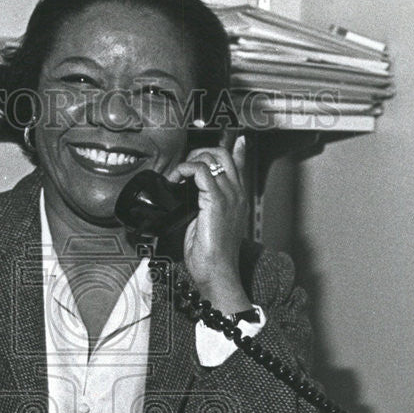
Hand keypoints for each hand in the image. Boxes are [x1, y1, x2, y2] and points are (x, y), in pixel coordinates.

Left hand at [166, 136, 251, 314]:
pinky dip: (185, 169)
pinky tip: (176, 179)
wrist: (217, 272)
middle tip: (184, 167)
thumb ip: (201, 207)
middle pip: (223, 154)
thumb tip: (186, 196)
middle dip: (199, 152)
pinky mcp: (216, 200)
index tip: (227, 140)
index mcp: (237, 199)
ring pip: (212, 157)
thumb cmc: (210, 256)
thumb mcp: (205, 225)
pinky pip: (200, 170)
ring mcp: (229, 196)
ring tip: (178, 174)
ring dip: (190, 160)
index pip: (237, 164)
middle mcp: (236, 194)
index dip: (232, 149)